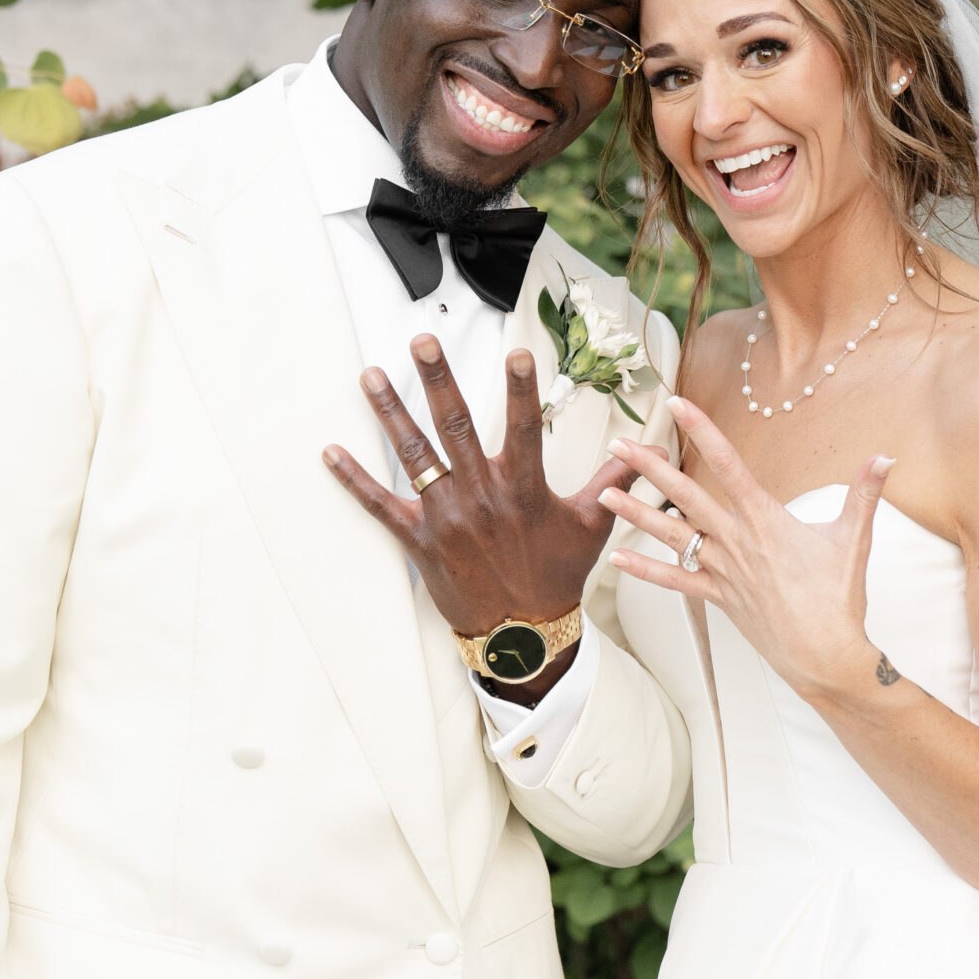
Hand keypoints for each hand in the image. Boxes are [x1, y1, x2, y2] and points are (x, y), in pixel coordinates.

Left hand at [323, 337, 633, 686]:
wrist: (522, 636)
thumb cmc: (555, 578)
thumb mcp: (592, 527)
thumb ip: (615, 481)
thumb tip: (648, 451)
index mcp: (522, 489)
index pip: (526, 427)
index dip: (522, 389)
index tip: (518, 352)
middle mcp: (480, 497)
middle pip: (456, 426)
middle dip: (438, 379)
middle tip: (422, 342)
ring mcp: (445, 517)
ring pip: (414, 455)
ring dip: (390, 412)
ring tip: (371, 376)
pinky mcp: (418, 539)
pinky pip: (380, 505)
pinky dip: (354, 478)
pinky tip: (331, 452)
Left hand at [598, 395, 897, 717]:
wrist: (826, 657)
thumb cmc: (840, 599)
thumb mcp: (854, 539)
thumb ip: (865, 492)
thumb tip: (886, 456)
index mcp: (766, 520)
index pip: (729, 465)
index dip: (702, 432)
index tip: (678, 405)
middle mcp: (737, 541)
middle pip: (685, 496)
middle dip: (650, 468)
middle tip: (619, 444)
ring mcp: (723, 571)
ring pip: (671, 536)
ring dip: (635, 514)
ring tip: (603, 492)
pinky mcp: (718, 599)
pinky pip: (675, 582)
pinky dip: (644, 570)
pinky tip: (616, 559)